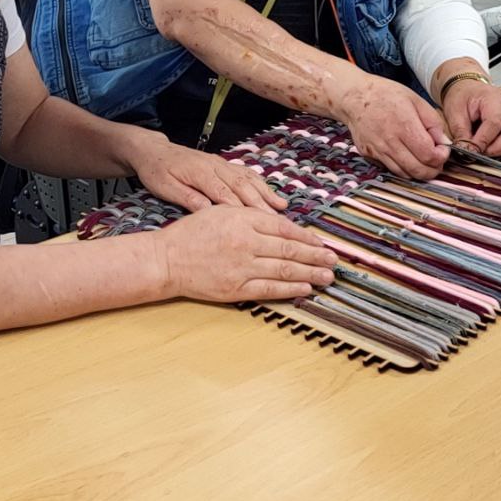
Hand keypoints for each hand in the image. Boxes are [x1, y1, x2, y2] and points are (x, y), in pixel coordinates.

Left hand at [127, 130, 284, 211]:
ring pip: (248, 179)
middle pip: (242, 186)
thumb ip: (187, 197)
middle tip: (277, 222)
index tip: (256, 226)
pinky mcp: (223, 164)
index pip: (224, 193)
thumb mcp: (165, 187)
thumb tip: (207, 210)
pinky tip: (270, 194)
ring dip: (265, 193)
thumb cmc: (157, 171)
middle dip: (261, 204)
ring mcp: (221, 163)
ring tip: (281, 208)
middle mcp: (215, 166)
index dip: (241, 209)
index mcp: (200, 173)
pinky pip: (245, 173)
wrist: (154, 150)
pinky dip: (260, 183)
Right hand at [156, 206, 337, 301]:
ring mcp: (241, 268)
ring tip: (327, 276)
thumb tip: (281, 224)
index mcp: (243, 220)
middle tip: (334, 260)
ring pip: (284, 270)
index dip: (307, 237)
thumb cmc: (192, 233)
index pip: (284, 228)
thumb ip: (251, 216)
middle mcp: (246, 243)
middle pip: (289, 249)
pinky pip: (269, 289)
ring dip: (310, 274)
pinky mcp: (235, 289)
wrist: (166, 259)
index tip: (322, 243)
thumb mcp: (221, 211)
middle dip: (316, 256)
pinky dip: (290, 290)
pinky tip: (305, 288)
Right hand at [337, 75, 449, 179]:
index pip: (429, 155)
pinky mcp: (370, 155)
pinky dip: (404, 167)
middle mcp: (390, 141)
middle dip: (434, 169)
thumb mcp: (416, 99)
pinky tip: (407, 156)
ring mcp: (378, 151)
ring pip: (405, 174)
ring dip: (419, 171)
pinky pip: (391, 169)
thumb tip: (444, 142)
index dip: (441, 156)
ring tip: (423, 158)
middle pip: (418, 170)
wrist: (354, 97)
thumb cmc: (384, 94)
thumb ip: (433, 122)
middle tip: (437, 159)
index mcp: (404, 125)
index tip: (443, 150)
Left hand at [441, 79, 500, 156]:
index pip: (495, 123)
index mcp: (495, 100)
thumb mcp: (455, 112)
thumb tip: (467, 152)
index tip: (471, 151)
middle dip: (498, 149)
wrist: (469, 90)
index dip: (483, 141)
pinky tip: (491, 148)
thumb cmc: (463, 97)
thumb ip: (461, 133)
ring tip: (484, 150)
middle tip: (480, 153)